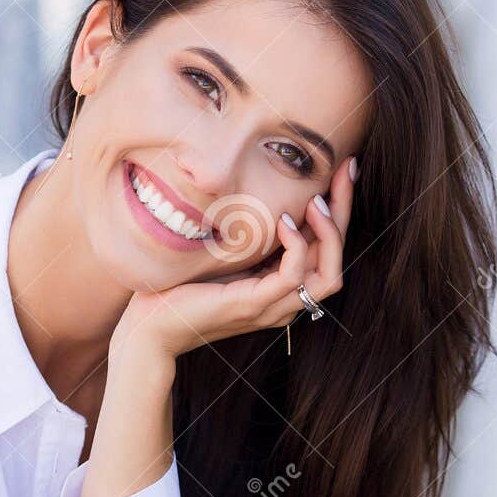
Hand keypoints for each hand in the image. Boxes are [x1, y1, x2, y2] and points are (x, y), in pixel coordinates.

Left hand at [111, 154, 355, 361]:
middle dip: (344, 212)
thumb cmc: (181, 286)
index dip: (340, 212)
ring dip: (330, 232)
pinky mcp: (252, 306)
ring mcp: (271, 307)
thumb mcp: (227, 252)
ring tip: (317, 200)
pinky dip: (296, 246)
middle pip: (336, 260)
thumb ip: (251, 234)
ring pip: (328, 274)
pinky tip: (284, 221)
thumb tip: (264, 191)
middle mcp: (284, 301)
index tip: (342, 170)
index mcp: (280, 288)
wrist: (150, 326)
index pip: (326, 251)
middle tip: (346, 170)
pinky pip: (293, 277)